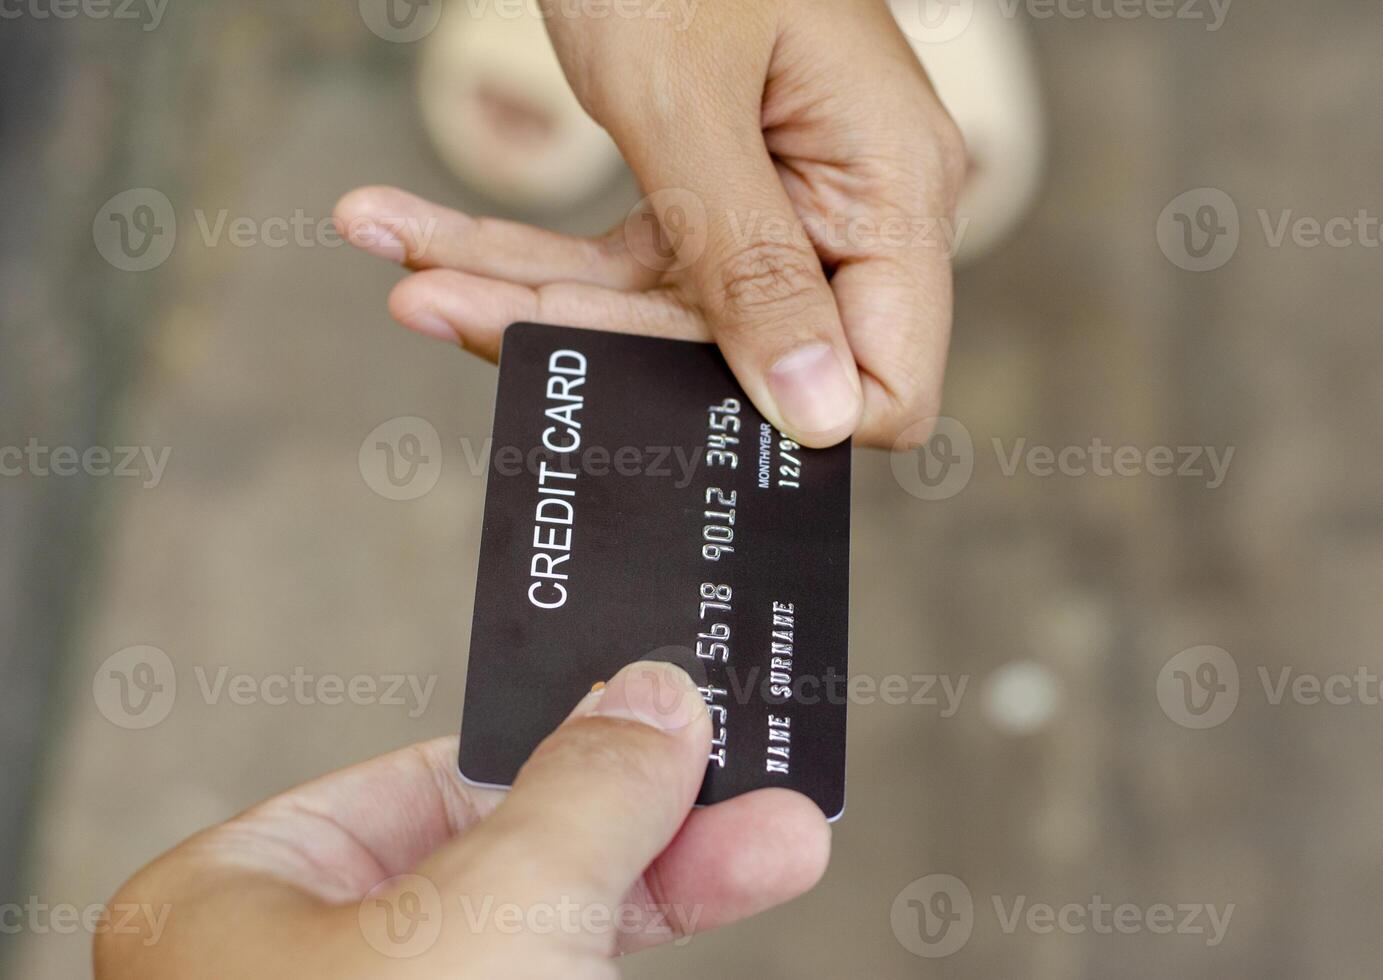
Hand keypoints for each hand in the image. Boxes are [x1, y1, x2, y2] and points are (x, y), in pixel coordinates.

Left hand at [96, 662, 829, 979]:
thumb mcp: (495, 918)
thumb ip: (582, 793)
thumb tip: (650, 700)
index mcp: (246, 901)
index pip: (431, 774)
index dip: (561, 732)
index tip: (668, 711)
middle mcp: (311, 972)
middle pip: (512, 850)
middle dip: (651, 820)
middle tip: (759, 789)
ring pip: (552, 931)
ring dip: (672, 888)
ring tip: (778, 843)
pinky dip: (643, 948)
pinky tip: (706, 912)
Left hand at [334, 0, 964, 448]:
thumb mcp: (688, 100)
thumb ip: (753, 268)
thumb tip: (821, 420)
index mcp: (888, 188)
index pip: (883, 382)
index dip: (781, 422)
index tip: (649, 408)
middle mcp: (843, 209)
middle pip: (731, 356)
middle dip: (581, 336)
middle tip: (438, 304)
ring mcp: (772, 204)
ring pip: (650, 314)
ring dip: (517, 288)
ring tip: (395, 246)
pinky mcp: (703, 192)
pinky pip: (615, 260)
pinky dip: (515, 247)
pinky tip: (412, 227)